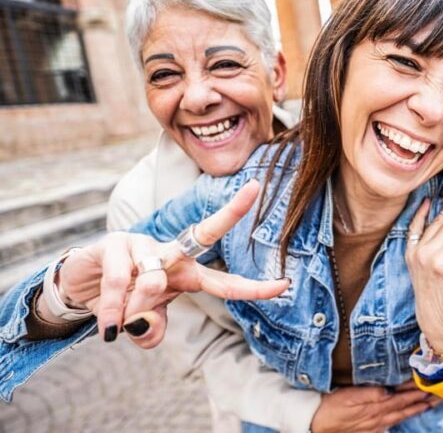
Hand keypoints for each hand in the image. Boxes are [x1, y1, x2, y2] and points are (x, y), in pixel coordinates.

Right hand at [50, 180, 289, 345]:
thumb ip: (150, 330)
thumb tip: (145, 327)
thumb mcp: (142, 322)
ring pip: (152, 279)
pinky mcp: (113, 243)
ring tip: (116, 325)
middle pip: (206, 232)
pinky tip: (106, 320)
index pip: (225, 282)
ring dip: (135, 307)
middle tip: (254, 190)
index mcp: (187, 274)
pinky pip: (118, 280)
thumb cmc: (125, 299)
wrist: (81, 285)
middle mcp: (171, 253)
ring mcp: (143, 243)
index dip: (253, 288)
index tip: (284, 285)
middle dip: (231, 213)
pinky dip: (112, 308)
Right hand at [310, 381, 435, 432]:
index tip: (431, 384)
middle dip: (423, 401)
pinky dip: (402, 418)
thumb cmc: (331, 406)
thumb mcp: (348, 396)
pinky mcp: (370, 429)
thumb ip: (369, 394)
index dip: (417, 392)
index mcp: (375, 407)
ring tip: (430, 403)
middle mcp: (379, 417)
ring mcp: (375, 425)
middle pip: (406, 408)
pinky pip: (391, 424)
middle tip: (439, 394)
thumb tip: (388, 391)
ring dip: (416, 409)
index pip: (402, 398)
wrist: (316, 423)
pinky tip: (407, 416)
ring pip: (401, 416)